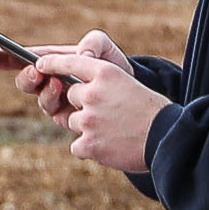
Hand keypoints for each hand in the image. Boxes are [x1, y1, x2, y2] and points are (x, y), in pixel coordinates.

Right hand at [0, 27, 134, 122]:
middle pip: (25, 83)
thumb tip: (80, 54)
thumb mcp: (105, 47)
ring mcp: (58, 103)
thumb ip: (94, 43)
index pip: (18, 60)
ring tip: (61, 86)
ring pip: (42, 102)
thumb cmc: (113, 66)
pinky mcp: (70, 121)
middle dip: (27, 78)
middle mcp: (49, 83)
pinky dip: (66, 112)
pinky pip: (60, 119)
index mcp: (50, 62)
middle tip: (37, 73)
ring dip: (47, 94)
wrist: (132, 94)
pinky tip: (75, 105)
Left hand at [33, 44, 168, 173]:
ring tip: (114, 130)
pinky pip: (76, 145)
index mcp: (106, 73)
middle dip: (84, 105)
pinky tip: (111, 146)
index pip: (72, 61)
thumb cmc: (151, 112)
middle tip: (110, 114)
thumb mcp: (128, 84)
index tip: (40, 64)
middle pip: (70, 96)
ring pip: (73, 122)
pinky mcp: (87, 143)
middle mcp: (93, 93)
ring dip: (88, 128)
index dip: (54, 63)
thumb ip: (101, 85)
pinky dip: (90, 148)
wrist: (168, 138)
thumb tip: (74, 92)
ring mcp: (88, 119)